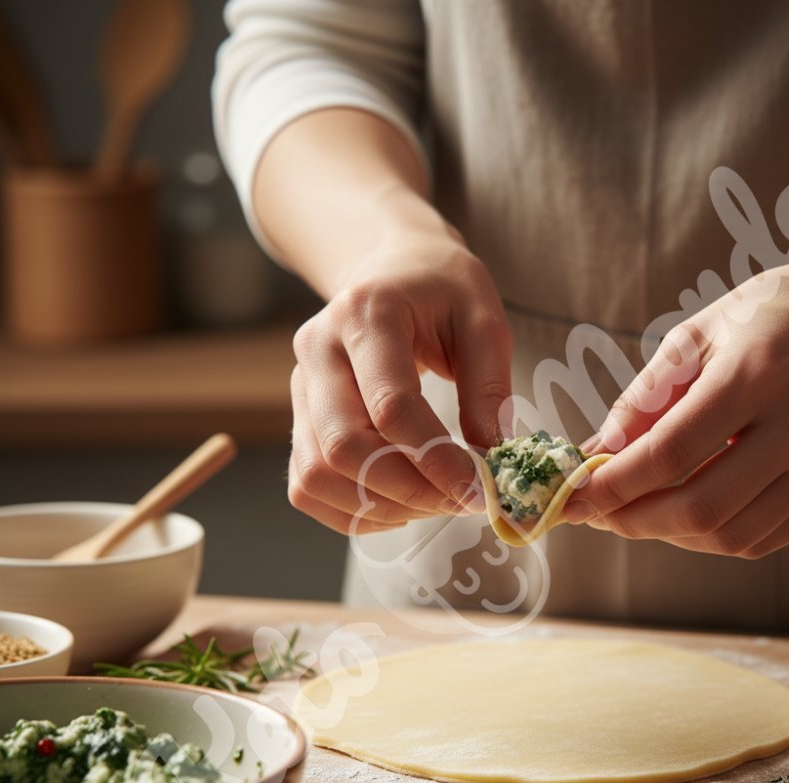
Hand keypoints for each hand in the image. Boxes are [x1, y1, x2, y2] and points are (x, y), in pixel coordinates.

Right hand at [288, 231, 512, 534]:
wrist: (388, 266)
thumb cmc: (441, 289)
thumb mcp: (483, 319)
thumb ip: (489, 388)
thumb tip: (489, 461)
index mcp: (367, 315)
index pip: (391, 406)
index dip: (436, 460)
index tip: (479, 489)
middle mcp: (318, 350)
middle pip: (344, 447)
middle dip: (409, 491)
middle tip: (460, 502)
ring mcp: (300, 387)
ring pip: (316, 475)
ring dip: (379, 507)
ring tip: (433, 503)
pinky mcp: (298, 418)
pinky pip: (307, 486)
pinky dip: (353, 511)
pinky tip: (399, 503)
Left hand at [565, 238, 788, 556]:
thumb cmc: (770, 317)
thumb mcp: (697, 336)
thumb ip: (644, 400)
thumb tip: (595, 457)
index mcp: (758, 373)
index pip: (671, 452)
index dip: (614, 484)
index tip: (572, 496)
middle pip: (701, 506)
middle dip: (632, 521)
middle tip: (596, 514)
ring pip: (730, 535)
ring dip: (668, 535)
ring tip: (635, 513)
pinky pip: (761, 540)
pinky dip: (709, 538)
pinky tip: (682, 516)